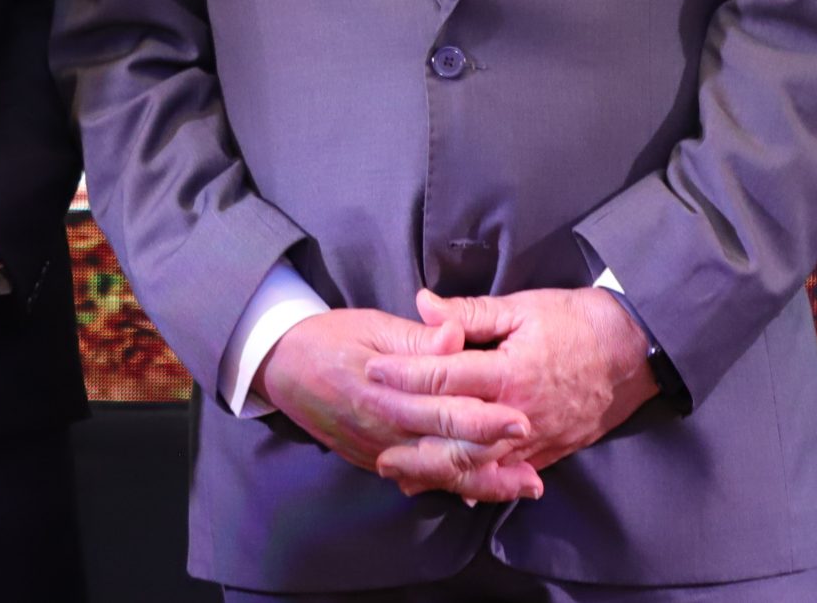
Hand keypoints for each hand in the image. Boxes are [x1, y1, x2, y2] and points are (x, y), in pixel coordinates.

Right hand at [257, 307, 540, 501]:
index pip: (443, 411)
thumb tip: (456, 338)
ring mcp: (379, 451)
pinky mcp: (375, 460)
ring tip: (525, 484)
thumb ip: (416, 339)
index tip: (521, 420)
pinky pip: (420, 479)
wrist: (281, 366)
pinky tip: (482, 489)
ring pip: (438, 474)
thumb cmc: (329, 338)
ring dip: (483, 482)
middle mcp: (384, 431)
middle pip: (447, 452)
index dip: (484, 420)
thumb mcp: (371, 326)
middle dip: (494, 456)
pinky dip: (453, 486)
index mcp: (385, 394)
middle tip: (535, 457)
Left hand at [367, 288, 657, 482]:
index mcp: (508, 372)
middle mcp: (518, 412)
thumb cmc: (577, 321)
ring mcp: (537, 438)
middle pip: (456, 436)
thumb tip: (423, 304)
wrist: (635, 350)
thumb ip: (470, 311)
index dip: (405, 374)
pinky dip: (482, 484)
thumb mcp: (523, 306)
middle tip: (378, 447)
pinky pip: (512, 475)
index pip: (444, 377)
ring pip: (481, 465)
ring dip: (441, 471)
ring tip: (406, 476)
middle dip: (414, 442)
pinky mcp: (552, 451)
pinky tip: (458, 490)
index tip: (373, 372)